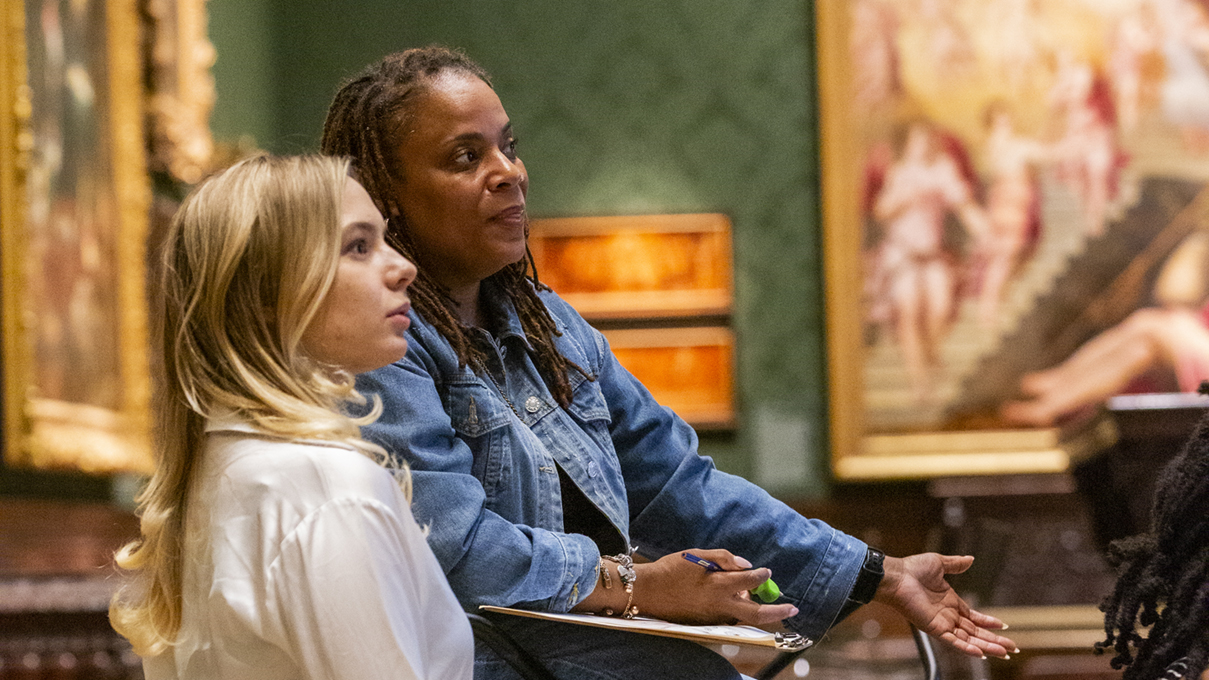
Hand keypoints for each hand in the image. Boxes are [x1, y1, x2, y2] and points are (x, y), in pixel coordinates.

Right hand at [637, 550, 799, 625]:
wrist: (647, 592)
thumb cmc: (671, 569)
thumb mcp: (696, 555)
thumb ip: (723, 558)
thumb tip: (746, 565)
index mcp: (716, 585)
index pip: (749, 581)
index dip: (761, 575)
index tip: (766, 570)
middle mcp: (718, 605)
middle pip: (755, 613)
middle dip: (777, 611)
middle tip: (793, 608)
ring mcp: (713, 618)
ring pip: (742, 616)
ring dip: (751, 606)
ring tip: (744, 592)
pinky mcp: (707, 624)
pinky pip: (728, 617)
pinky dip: (734, 608)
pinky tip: (728, 598)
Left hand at [876, 553, 1017, 658]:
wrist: (896, 576)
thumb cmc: (912, 569)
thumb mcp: (939, 563)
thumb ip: (955, 564)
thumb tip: (970, 559)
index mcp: (950, 601)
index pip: (974, 616)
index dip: (988, 622)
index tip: (1003, 626)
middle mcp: (948, 615)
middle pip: (976, 632)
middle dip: (995, 639)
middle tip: (1012, 647)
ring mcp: (942, 623)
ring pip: (969, 639)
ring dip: (987, 646)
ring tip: (1004, 653)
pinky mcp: (935, 628)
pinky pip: (953, 641)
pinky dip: (967, 648)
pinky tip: (980, 653)